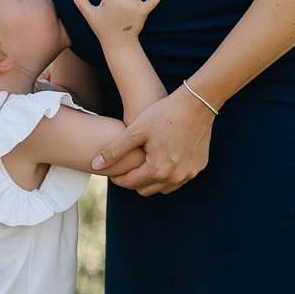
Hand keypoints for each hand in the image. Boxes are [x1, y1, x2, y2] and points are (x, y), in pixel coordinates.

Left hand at [92, 87, 212, 195]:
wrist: (197, 103)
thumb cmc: (164, 113)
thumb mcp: (136, 130)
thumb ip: (114, 150)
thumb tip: (95, 165)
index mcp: (157, 170)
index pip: (130, 183)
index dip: (118, 178)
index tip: (112, 171)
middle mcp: (175, 177)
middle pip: (146, 190)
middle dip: (134, 181)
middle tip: (127, 168)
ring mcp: (189, 174)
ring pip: (163, 188)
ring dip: (152, 180)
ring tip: (143, 165)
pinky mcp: (198, 167)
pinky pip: (179, 179)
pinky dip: (168, 174)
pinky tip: (162, 161)